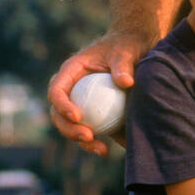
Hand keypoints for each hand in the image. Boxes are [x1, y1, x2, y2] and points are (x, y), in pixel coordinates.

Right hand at [47, 31, 146, 155]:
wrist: (137, 50)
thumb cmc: (128, 45)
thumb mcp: (126, 51)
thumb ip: (124, 65)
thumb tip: (126, 83)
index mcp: (71, 72)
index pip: (57, 90)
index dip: (61, 105)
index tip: (77, 116)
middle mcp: (73, 89)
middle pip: (59, 114)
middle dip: (69, 129)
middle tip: (88, 136)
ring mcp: (83, 104)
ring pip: (74, 127)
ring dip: (84, 142)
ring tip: (102, 149)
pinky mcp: (97, 114)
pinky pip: (95, 130)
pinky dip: (102, 141)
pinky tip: (117, 147)